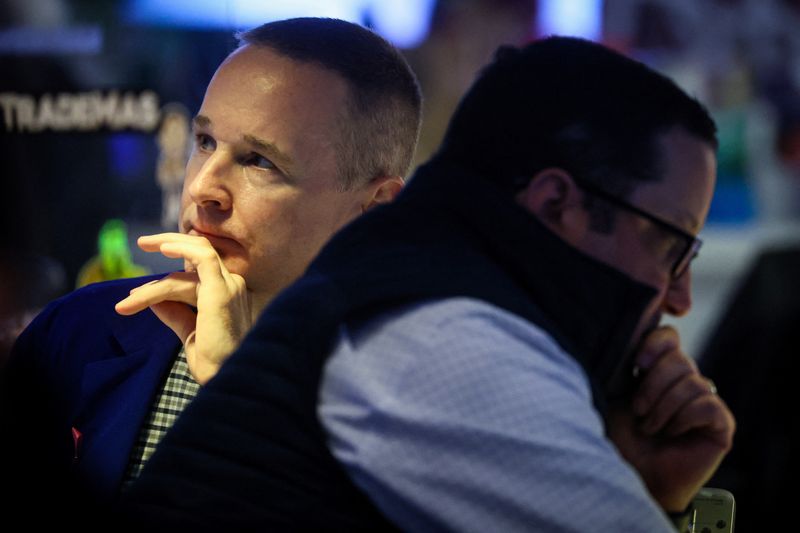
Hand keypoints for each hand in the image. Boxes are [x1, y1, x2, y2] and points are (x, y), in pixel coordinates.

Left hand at [115, 233, 251, 383]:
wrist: (226, 379)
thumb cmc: (214, 364)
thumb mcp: (190, 334)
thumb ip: (176, 314)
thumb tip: (155, 301)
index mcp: (227, 296)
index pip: (195, 274)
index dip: (165, 281)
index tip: (134, 295)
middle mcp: (232, 286)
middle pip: (197, 257)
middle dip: (170, 243)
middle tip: (142, 243)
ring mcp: (229, 286)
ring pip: (193, 259)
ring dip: (165, 253)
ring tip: (139, 258)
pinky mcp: (221, 289)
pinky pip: (202, 257)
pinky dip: (182, 249)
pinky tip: (162, 248)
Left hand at [606, 326, 734, 511]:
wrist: (634, 475)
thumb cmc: (621, 437)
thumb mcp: (614, 396)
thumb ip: (623, 366)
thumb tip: (625, 334)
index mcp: (658, 368)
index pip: (668, 336)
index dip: (655, 343)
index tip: (637, 364)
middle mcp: (685, 380)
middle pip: (679, 358)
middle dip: (653, 386)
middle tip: (639, 411)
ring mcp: (705, 400)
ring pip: (692, 382)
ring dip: (664, 408)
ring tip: (651, 428)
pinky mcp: (720, 422)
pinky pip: (707, 405)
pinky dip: (684, 419)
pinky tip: (673, 434)